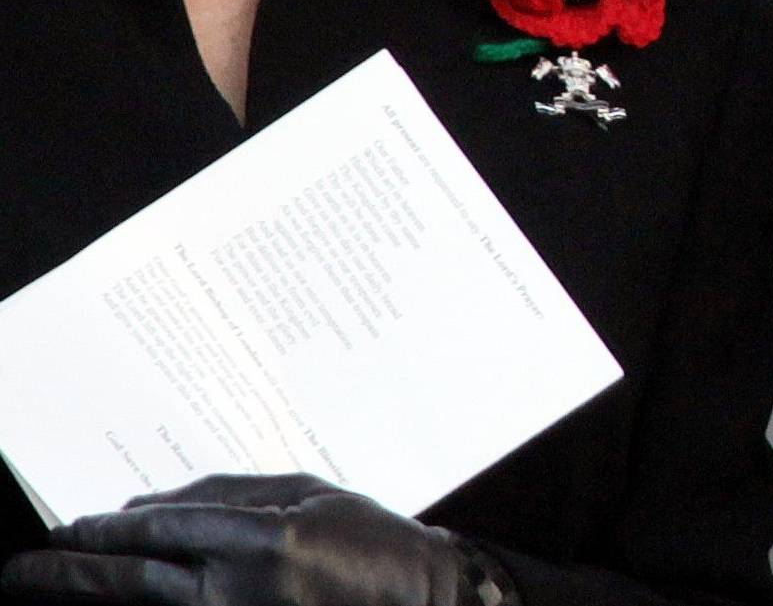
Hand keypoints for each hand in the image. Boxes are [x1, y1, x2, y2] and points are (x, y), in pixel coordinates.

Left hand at [0, 474, 503, 605]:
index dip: (108, 527)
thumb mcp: (306, 493)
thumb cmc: (368, 540)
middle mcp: (235, 590)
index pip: (160, 529)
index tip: (71, 525)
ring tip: (48, 584)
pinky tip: (117, 604)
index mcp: (259, 537)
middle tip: (21, 569)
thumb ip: (229, 493)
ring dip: (93, 596)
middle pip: (130, 583)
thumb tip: (149, 503)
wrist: (417, 603)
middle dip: (71, 573)